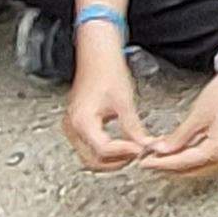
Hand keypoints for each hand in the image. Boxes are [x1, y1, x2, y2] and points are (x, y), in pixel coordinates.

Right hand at [60, 22, 153, 169]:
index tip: (141, 150)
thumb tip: (144, 146)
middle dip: (117, 161)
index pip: (103, 150)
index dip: (125, 153)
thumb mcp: (124, 102)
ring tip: (132, 149)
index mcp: (82, 121)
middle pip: (93, 160)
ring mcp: (72, 127)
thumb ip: (133, 128)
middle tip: (137, 154)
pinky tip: (121, 144)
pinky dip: (106, 150)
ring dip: (112, 158)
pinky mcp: (77, 124)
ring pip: (90, 157)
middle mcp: (73, 127)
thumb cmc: (107, 71)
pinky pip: (89, 146)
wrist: (96, 55)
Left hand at [141, 47, 217, 177]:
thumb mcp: (197, 115)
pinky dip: (189, 157)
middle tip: (147, 161)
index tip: (145, 163)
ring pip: (197, 168)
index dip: (162, 164)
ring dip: (178, 163)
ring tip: (158, 156)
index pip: (184, 162)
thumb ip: (179, 137)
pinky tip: (176, 151)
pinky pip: (205, 160)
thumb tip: (161, 151)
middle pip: (191, 170)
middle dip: (168, 166)